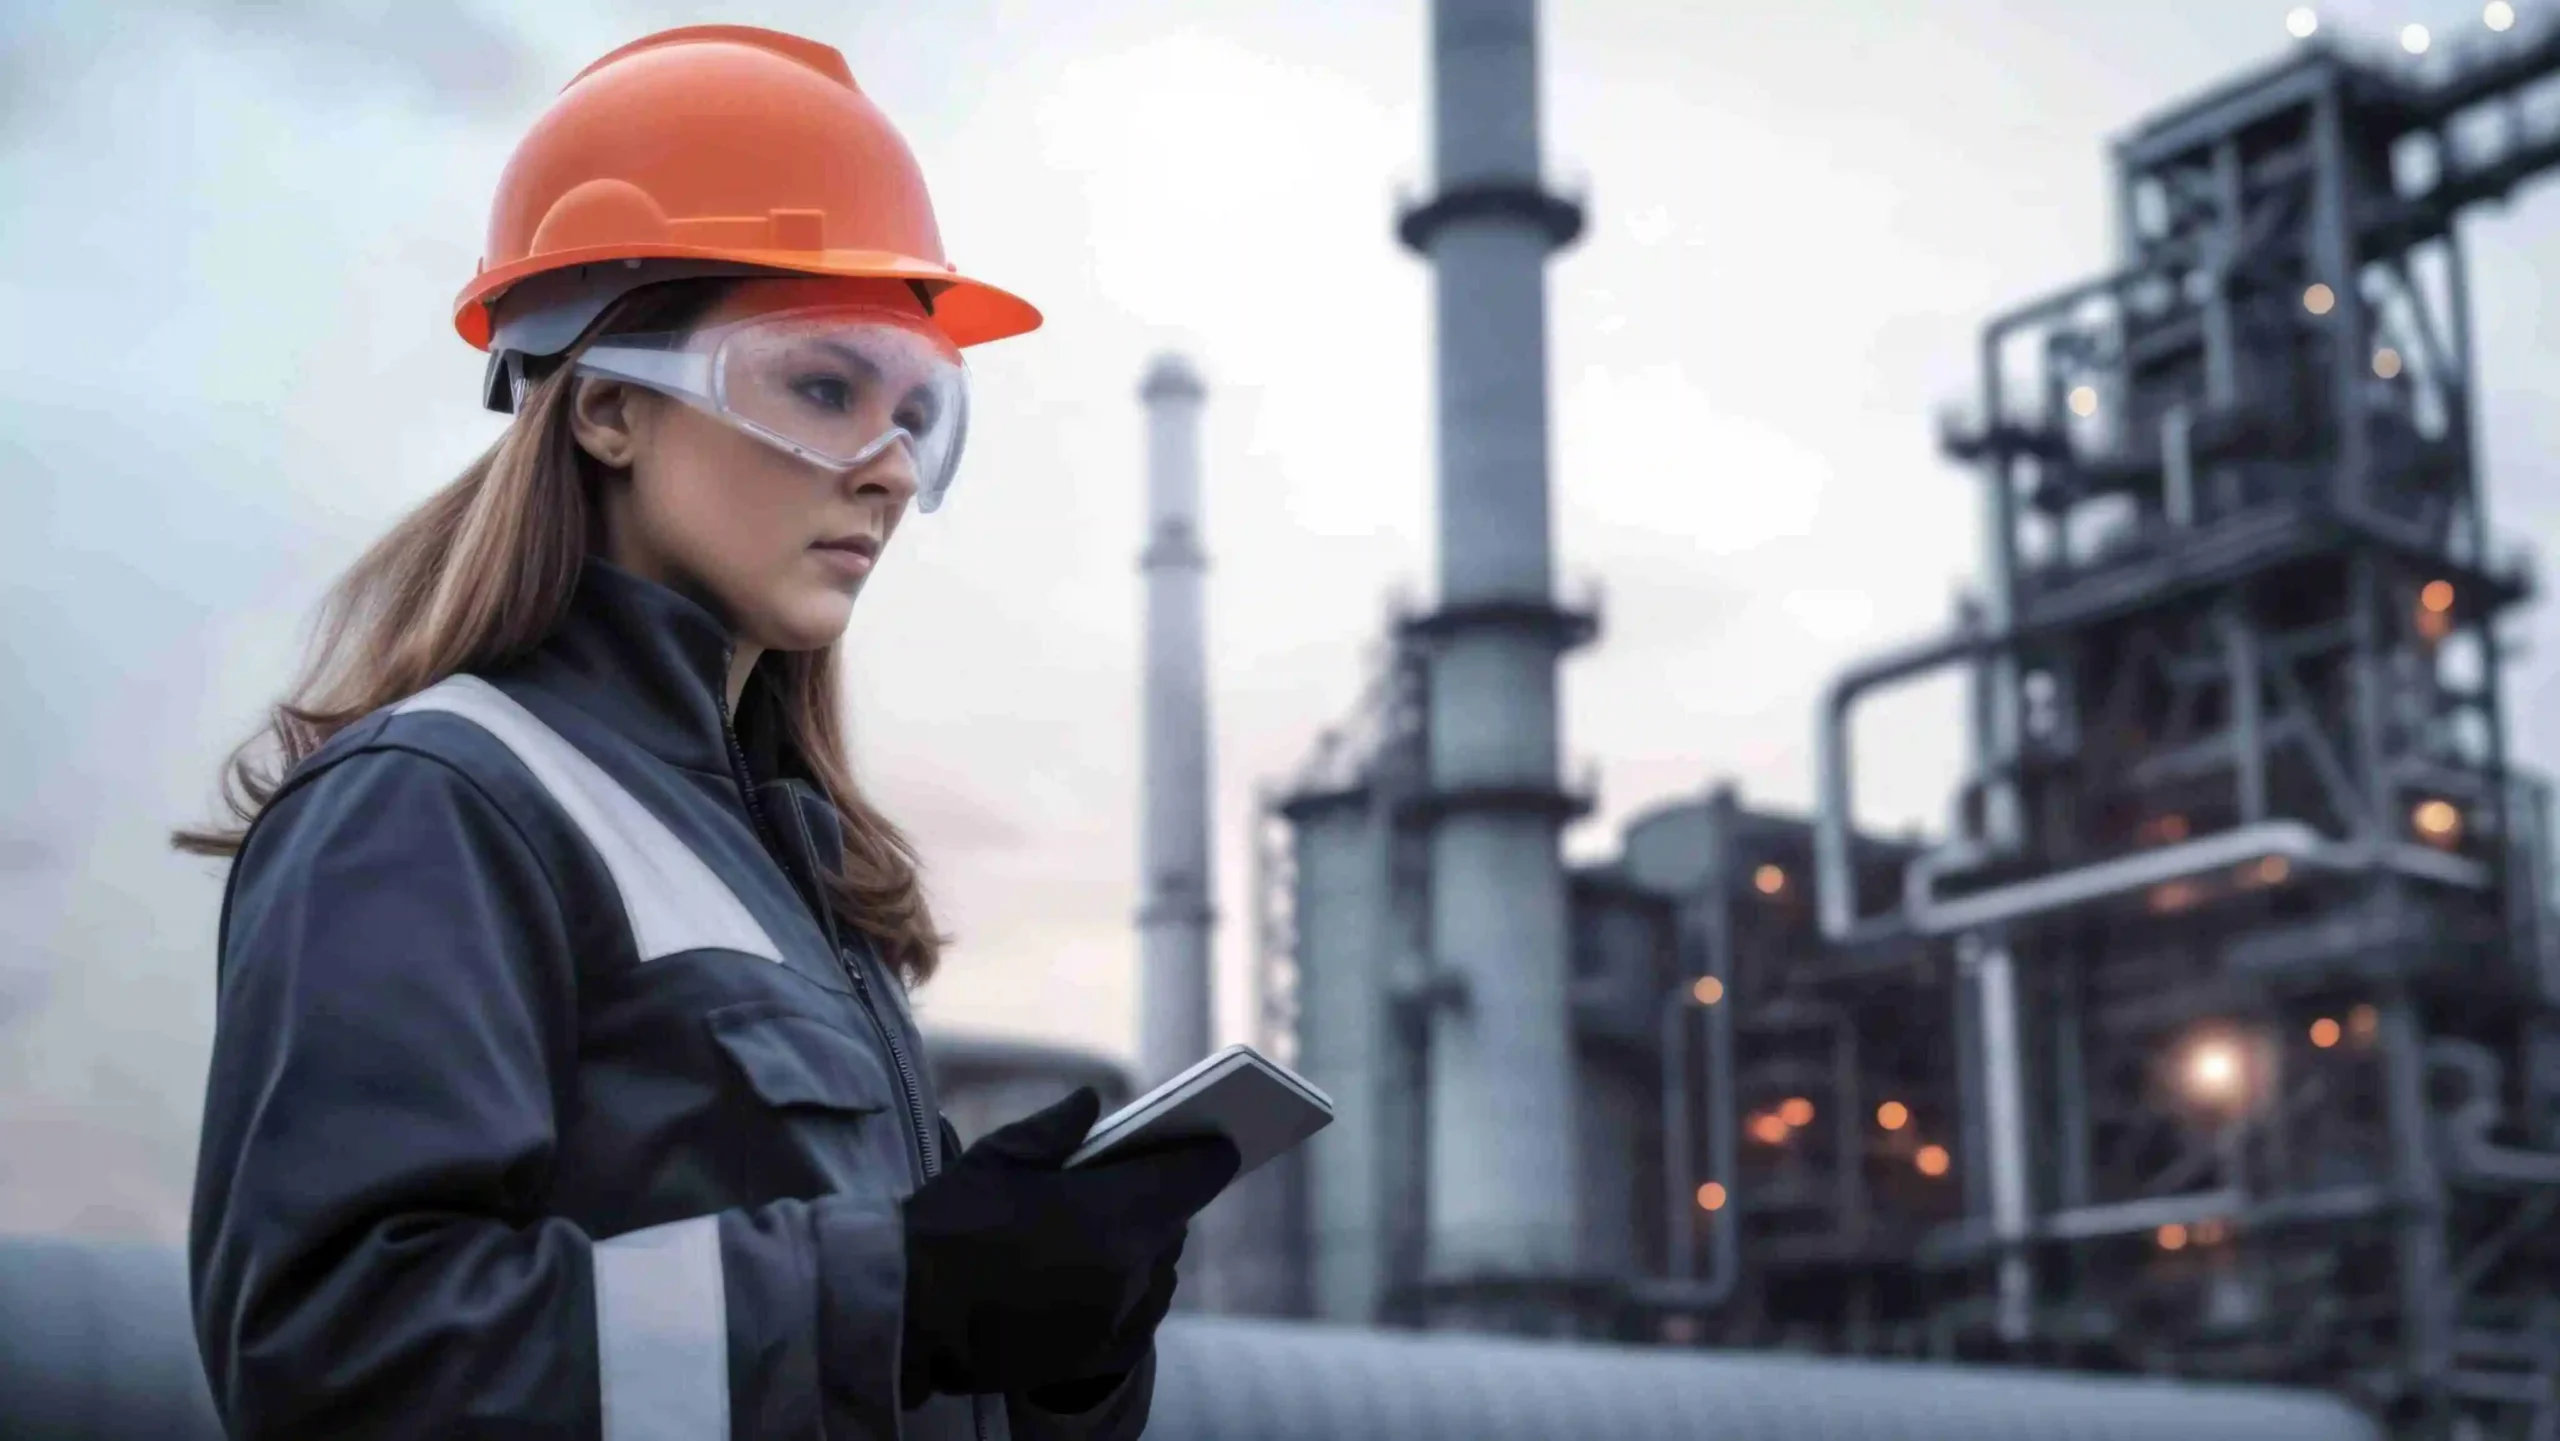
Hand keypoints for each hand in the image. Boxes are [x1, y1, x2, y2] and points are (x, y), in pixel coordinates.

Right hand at [899, 1088, 1237, 1402]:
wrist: (906, 1314)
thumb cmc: (948, 1227)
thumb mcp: (1000, 1156)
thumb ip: (1059, 1125)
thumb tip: (1093, 1102)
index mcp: (1113, 1213)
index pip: (1194, 1176)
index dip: (1208, 1153)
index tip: (1219, 1139)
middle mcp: (1127, 1270)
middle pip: (1174, 1224)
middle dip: (1164, 1197)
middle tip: (1151, 1176)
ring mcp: (1115, 1319)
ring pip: (1157, 1273)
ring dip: (1147, 1247)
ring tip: (1122, 1225)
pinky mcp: (1095, 1356)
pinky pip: (1137, 1316)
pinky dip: (1130, 1293)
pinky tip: (1104, 1274)